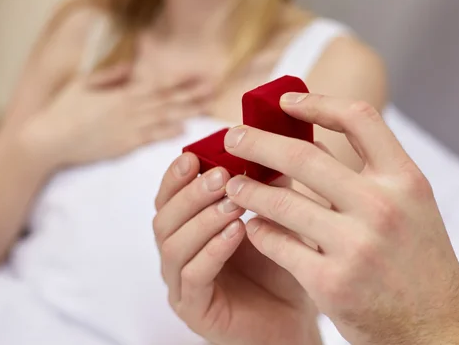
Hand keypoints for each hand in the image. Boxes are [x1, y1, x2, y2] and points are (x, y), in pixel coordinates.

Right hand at [21, 64, 205, 168]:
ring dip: (187, 112)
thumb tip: (133, 68)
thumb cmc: (64, 110)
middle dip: (192, 94)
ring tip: (208, 107)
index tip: (200, 75)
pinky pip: (150, 138)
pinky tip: (184, 130)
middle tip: (215, 89)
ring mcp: (128, 127)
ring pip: (163, 117)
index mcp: (121, 93)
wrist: (49, 140)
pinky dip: (167, 133)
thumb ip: (112, 75)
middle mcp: (129, 108)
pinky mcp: (124, 145)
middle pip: (167, 100)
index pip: (158, 84)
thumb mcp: (85, 84)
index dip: (180, 80)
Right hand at [153, 156, 322, 344]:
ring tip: (233, 203)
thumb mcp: (275, 217)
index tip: (194, 155)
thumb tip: (273, 140)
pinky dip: (212, 251)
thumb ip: (268, 184)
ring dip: (202, 219)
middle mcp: (178, 255)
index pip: (169, 197)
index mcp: (189, 229)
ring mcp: (182, 284)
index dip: (176, 175)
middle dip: (191, 194)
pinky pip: (193, 277)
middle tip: (221, 176)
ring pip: (174, 245)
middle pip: (164, 218)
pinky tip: (236, 234)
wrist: (295, 318)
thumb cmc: (280, 265)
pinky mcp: (194, 310)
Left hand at [221, 94, 458, 344]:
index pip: (359, 119)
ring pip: (281, 201)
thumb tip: (314, 141)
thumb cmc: (420, 265)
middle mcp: (382, 206)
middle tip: (231, 137)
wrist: (436, 329)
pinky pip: (278, 244)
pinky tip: (251, 225)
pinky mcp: (331, 282)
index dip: (318, 103)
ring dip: (248, 189)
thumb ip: (372, 175)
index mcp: (406, 181)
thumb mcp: (412, 209)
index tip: (285, 102)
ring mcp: (356, 245)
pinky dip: (258, 230)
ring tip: (231, 185)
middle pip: (304, 155)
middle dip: (258, 142)